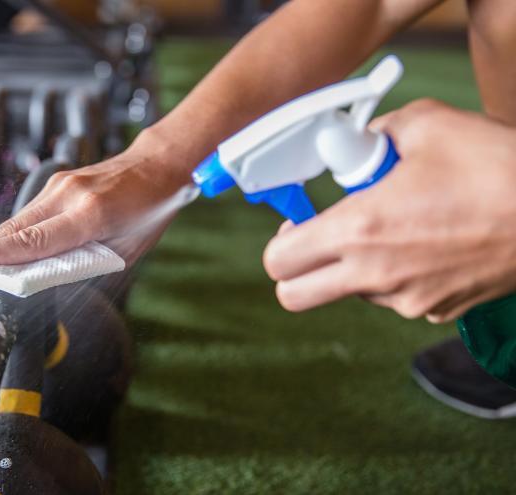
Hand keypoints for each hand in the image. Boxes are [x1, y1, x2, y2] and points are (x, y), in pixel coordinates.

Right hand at [0, 128, 194, 283]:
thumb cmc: (151, 212)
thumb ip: (87, 264)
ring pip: (16, 221)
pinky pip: (28, 214)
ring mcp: (60, 185)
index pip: (32, 242)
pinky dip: (9, 233)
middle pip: (13, 230)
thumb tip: (45, 279)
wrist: (159, 165)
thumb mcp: (127, 250)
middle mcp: (68, 195)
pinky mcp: (58, 183)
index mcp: (90, 215)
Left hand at [264, 99, 515, 322]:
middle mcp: (374, 275)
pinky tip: (430, 239)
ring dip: (355, 263)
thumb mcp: (427, 124)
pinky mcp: (433, 310)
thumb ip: (377, 133)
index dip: (280, 239)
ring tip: (400, 223)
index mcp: (359, 230)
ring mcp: (405, 299)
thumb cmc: (499, 169)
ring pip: (348, 291)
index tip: (300, 221)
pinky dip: (396, 271)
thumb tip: (359, 143)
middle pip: (294, 295)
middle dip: (296, 268)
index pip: (278, 260)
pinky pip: (394, 294)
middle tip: (323, 236)